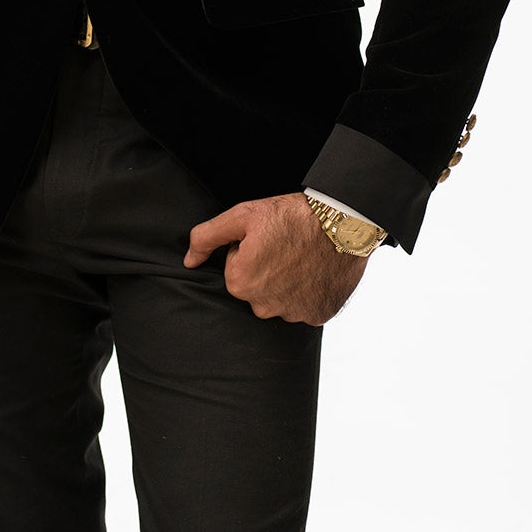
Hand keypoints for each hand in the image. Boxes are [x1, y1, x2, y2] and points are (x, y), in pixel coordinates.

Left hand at [184, 192, 367, 324]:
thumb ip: (207, 237)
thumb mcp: (242, 216)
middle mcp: (264, 307)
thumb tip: (189, 261)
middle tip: (284, 246)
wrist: (342, 222)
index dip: (249, 251)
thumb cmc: (291, 216)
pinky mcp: (317, 316)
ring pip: (279, 300)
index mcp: (241, 283)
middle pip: (255, 288)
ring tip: (301, 257)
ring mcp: (293, 314)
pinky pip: (304, 307)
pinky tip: (314, 271)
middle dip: (265, 270)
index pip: (235, 270)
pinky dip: (308, 292)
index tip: (266, 239)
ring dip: (286, 283)